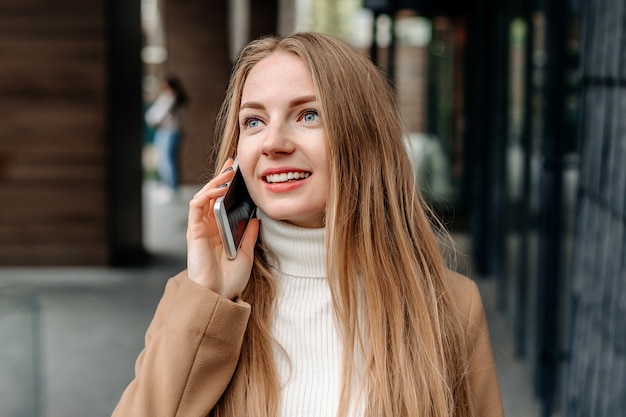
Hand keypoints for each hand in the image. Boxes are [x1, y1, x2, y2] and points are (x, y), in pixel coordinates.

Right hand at [186, 159, 258, 299]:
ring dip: (214, 182)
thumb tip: (255, 218)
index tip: (238, 174)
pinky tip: (220, 189)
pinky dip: (207, 194)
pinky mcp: (193, 231)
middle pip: (211, 196)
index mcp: (219, 233)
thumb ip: (249, 236)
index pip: (221, 204)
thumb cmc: (230, 281)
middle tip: (232, 164)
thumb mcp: (247, 254)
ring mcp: (199, 229)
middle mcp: (208, 228)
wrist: (219, 296)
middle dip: (220, 178)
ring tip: (229, 172)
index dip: (227, 188)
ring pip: (203, 197)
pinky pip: (196, 206)